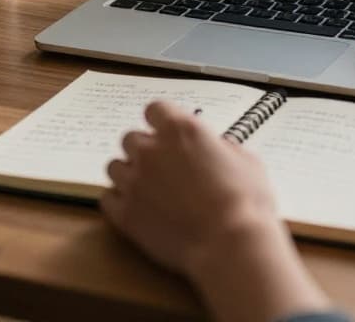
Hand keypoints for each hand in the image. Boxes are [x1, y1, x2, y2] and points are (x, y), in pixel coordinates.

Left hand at [102, 102, 331, 321]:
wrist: (231, 245)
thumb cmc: (246, 204)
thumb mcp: (246, 161)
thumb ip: (222, 148)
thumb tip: (216, 149)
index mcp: (180, 130)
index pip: (154, 109)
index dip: (161, 122)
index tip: (166, 133)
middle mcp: (151, 150)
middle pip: (131, 138)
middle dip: (145, 150)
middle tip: (163, 168)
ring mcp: (134, 182)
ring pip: (115, 167)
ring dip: (130, 174)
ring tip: (150, 191)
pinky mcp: (125, 213)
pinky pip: (108, 198)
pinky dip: (119, 202)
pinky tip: (138, 209)